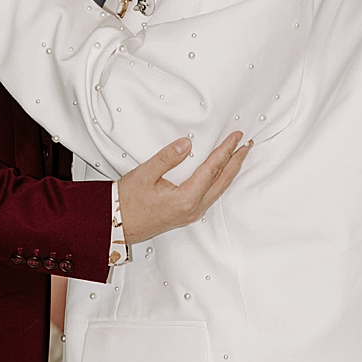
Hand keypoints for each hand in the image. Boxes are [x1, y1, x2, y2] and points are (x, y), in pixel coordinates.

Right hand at [117, 132, 249, 246]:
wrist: (115, 224)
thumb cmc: (126, 202)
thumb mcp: (144, 174)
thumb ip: (166, 158)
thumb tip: (186, 144)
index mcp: (185, 198)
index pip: (212, 169)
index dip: (225, 151)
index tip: (235, 137)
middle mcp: (192, 208)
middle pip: (221, 181)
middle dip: (236, 161)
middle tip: (246, 144)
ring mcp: (191, 213)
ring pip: (218, 189)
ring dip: (230, 171)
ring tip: (238, 156)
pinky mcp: (186, 214)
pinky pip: (210, 195)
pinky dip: (219, 180)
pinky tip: (221, 173)